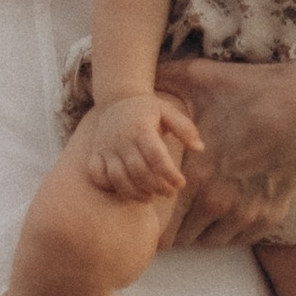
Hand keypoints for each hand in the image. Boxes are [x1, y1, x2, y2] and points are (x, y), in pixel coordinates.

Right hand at [82, 89, 201, 200]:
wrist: (116, 99)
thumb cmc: (147, 109)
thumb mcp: (168, 111)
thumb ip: (185, 129)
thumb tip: (200, 148)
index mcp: (141, 128)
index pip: (156, 156)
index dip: (170, 174)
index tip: (181, 183)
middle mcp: (122, 139)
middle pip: (139, 171)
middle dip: (157, 187)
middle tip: (170, 192)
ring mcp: (106, 148)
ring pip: (118, 178)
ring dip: (136, 193)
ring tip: (151, 196)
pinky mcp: (95, 154)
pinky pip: (98, 176)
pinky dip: (110, 187)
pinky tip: (127, 190)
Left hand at [160, 54, 295, 246]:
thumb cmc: (252, 88)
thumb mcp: (199, 77)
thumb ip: (161, 79)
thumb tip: (138, 74)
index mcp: (194, 177)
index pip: (160, 224)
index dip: (152, 216)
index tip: (152, 204)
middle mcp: (219, 203)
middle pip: (181, 239)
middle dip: (173, 226)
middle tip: (172, 209)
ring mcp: (247, 213)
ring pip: (209, 242)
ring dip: (200, 230)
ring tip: (198, 210)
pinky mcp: (271, 216)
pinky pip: (240, 239)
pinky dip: (230, 229)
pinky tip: (227, 209)